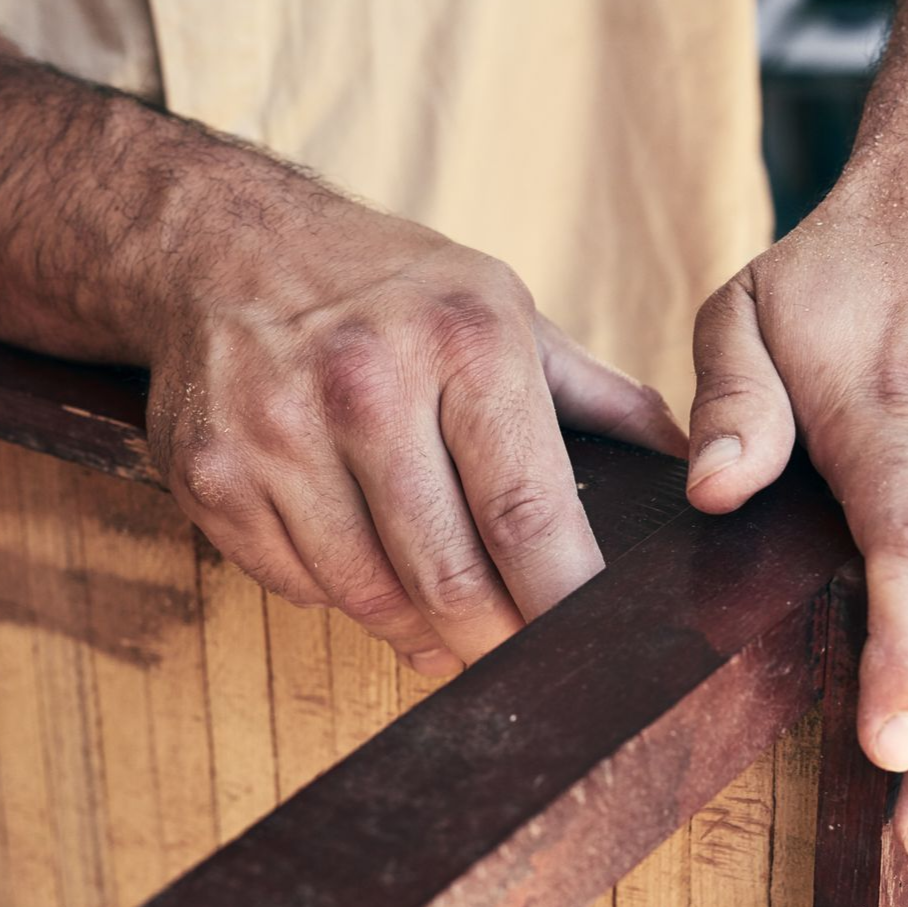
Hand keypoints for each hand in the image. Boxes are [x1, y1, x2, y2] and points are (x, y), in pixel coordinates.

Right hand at [147, 191, 685, 676]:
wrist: (228, 246)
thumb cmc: (390, 289)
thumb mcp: (505, 310)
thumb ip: (599, 400)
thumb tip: (696, 471)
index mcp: (464, 341)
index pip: (529, 513)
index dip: (566, 604)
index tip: (595, 651)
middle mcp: (365, 384)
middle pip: (449, 576)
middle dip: (498, 643)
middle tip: (523, 660)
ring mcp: (276, 433)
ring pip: (369, 597)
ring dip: (422, 631)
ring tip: (451, 625)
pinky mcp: (211, 476)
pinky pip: (298, 587)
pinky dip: (344, 598)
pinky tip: (369, 568)